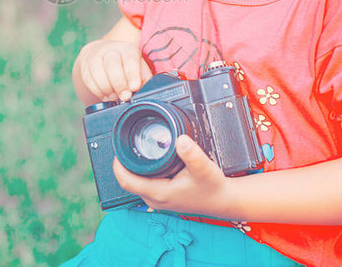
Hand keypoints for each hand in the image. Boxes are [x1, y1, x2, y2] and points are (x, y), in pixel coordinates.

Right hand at [75, 39, 152, 101]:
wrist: (102, 55)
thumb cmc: (126, 65)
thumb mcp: (138, 68)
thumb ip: (144, 79)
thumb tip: (146, 92)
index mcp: (128, 49)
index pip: (130, 59)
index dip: (132, 74)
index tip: (134, 87)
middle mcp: (111, 49)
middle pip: (112, 65)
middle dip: (119, 84)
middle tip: (124, 97)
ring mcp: (96, 56)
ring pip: (98, 73)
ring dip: (107, 89)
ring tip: (114, 97)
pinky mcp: (85, 66)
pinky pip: (89, 80)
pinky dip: (97, 91)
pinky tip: (105, 96)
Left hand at [112, 134, 229, 215]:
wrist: (224, 200)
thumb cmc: (213, 188)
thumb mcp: (204, 168)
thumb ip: (192, 154)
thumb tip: (180, 139)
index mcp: (159, 193)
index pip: (126, 181)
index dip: (117, 165)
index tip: (118, 149)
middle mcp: (155, 200)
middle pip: (129, 181)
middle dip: (124, 163)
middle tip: (127, 144)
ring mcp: (159, 200)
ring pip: (137, 183)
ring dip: (134, 168)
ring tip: (136, 150)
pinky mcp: (164, 198)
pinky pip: (145, 184)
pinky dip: (143, 173)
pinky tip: (150, 162)